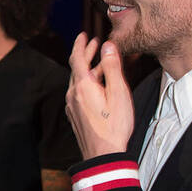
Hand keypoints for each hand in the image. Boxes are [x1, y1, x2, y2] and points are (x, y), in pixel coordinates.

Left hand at [66, 34, 133, 158]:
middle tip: (94, 44)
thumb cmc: (114, 125)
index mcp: (83, 86)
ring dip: (88, 69)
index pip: (77, 58)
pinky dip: (87, 83)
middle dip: (86, 54)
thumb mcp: (118, 93)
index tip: (84, 35)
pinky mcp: (76, 116)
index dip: (80, 44)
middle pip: (76, 69)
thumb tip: (108, 45)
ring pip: (78, 81)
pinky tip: (97, 87)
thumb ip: (112, 67)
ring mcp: (73, 106)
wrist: (103, 155)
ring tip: (101, 63)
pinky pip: (79, 93)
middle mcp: (73, 94)